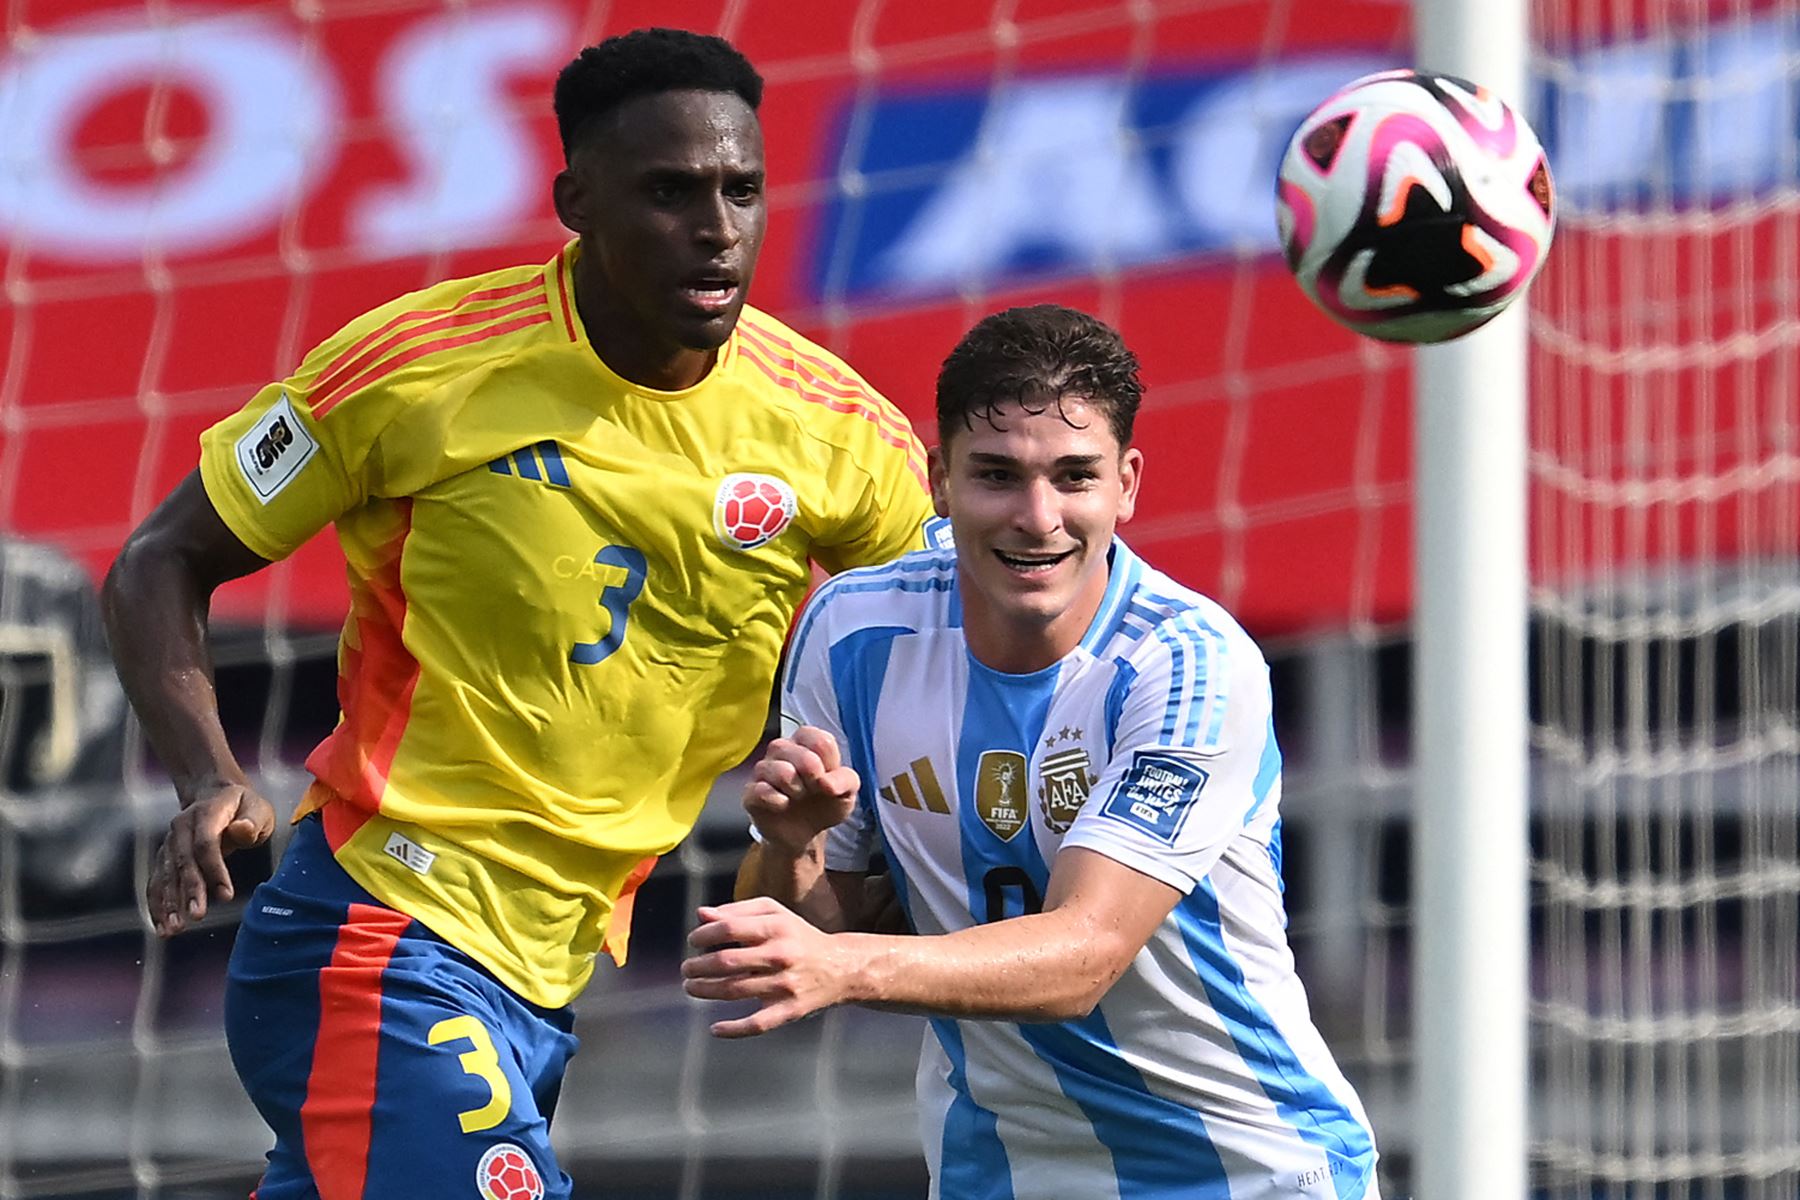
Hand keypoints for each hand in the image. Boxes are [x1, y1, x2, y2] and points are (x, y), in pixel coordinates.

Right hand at [146, 782, 275, 935]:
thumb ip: (252, 820)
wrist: (214, 796)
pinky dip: (158, 905)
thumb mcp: (257, 808)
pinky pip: (157, 882)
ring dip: (168, 903)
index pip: (206, 843)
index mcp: (206, 812)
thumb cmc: (244, 808)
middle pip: (183, 861)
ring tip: (173, 930)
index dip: (215, 869)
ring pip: (165, 875)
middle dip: (189, 890)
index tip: (226, 896)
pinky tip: (162, 927)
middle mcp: (181, 827)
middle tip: (196, 916)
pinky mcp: (165, 857)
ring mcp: (170, 842)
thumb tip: (242, 830)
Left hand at [683, 897, 857, 1036]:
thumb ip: (737, 911)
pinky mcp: (789, 1010)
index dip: (703, 935)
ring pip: (734, 990)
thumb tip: (702, 915)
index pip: (728, 929)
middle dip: (698, 966)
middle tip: (687, 969)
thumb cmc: (799, 937)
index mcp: (776, 927)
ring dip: (705, 990)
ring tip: (692, 987)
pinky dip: (733, 1029)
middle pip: (726, 962)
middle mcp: (781, 955)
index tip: (693, 942)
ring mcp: (785, 985)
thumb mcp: (775, 914)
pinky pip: (756, 1024)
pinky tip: (715, 1028)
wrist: (841, 967)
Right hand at [743, 726, 859, 855]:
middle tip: (813, 790)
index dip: (828, 763)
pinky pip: (761, 790)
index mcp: (807, 743)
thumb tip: (827, 783)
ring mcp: (764, 770)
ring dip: (796, 788)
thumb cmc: (824, 804)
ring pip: (779, 770)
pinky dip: (777, 800)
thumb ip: (846, 780)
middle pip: (798, 752)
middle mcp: (782, 750)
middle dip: (812, 776)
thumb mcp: (847, 793)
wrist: (804, 834)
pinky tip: (783, 805)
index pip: (819, 739)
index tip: (827, 778)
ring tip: (798, 797)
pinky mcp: (751, 792)